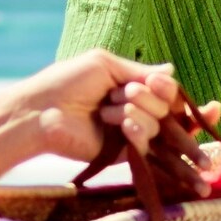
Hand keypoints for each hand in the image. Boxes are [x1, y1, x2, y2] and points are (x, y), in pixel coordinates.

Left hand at [12, 51, 214, 193]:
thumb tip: (172, 71)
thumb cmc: (67, 82)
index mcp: (131, 90)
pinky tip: (124, 124)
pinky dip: (138, 130)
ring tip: (108, 109)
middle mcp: (136, 113)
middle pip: (170, 111)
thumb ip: (141, 72)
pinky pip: (147, 144)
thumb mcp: (105, 65)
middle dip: (153, 99)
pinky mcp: (123, 155)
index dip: (178, 94)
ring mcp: (131, 135)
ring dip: (137, 112)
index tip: (175, 89)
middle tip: (124, 93)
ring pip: (160, 125)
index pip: (170, 96)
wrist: (42, 111)